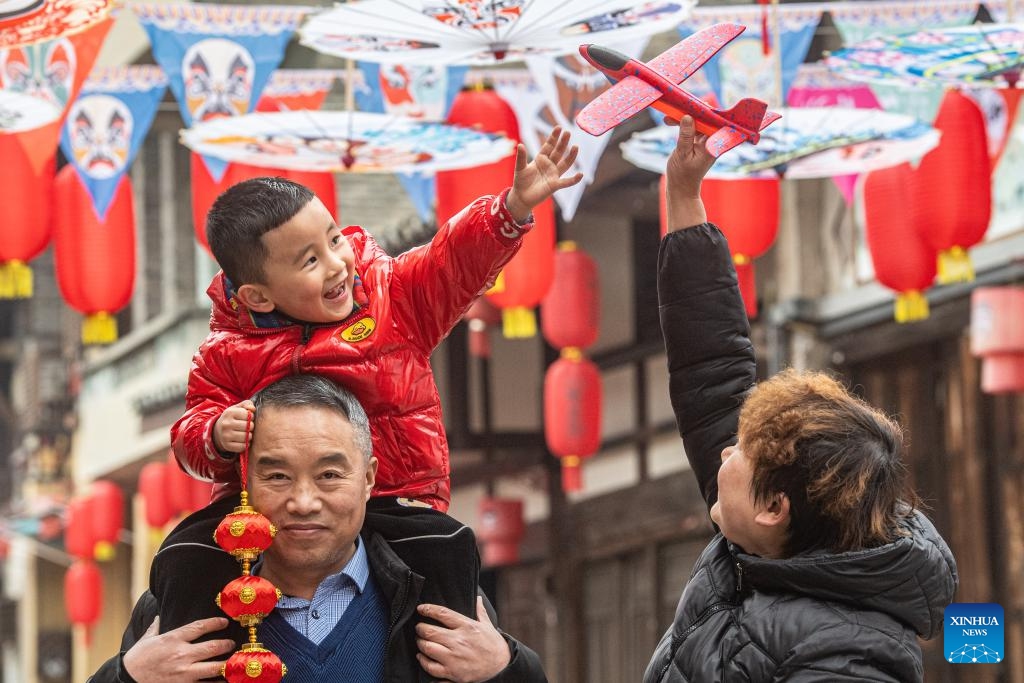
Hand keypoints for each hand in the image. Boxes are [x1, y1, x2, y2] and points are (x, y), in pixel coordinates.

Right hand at [122, 616, 234, 682]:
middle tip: (232, 644)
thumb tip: (158, 616)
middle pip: (213, 647)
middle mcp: (182, 654)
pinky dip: (216, 681)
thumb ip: (155, 627)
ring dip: (226, 664)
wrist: (128, 679)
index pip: (200, 627)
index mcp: (173, 639)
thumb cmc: (137, 658)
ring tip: (234, 662)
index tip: (224, 622)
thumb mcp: (146, 639)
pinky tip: (224, 679)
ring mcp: (184, 673)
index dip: (215, 623)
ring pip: (214, 668)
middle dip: (226, 645)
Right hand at [212, 401, 254, 453]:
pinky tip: (243, 440)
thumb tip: (253, 409)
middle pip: (249, 426)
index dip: (251, 416)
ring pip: (247, 437)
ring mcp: (226, 436)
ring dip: (249, 436)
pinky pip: (243, 446)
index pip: (248, 415)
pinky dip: (245, 444)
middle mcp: (226, 424)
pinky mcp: (227, 446)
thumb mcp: (237, 408)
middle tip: (247, 426)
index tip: (247, 418)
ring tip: (245, 433)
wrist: (218, 431)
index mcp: (229, 413)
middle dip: (251, 426)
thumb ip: (247, 404)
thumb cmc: (232, 418)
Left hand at [415, 597, 510, 682]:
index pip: (442, 613)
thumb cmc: (493, 645)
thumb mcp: (487, 625)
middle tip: (419, 627)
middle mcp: (459, 641)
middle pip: (430, 631)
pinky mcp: (452, 672)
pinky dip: (423, 661)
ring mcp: (454, 658)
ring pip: (427, 648)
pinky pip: (430, 667)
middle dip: (420, 628)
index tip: (421, 609)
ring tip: (420, 640)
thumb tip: (477, 598)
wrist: (501, 667)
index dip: (428, 609)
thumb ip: (479, 611)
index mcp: (467, 626)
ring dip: (420, 643)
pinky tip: (422, 656)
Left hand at [506, 126, 583, 222]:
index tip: (559, 128)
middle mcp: (549, 165)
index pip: (549, 146)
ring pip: (565, 164)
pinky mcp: (555, 185)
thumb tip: (520, 145)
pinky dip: (574, 179)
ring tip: (576, 147)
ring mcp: (553, 174)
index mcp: (541, 158)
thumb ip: (521, 157)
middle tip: (568, 132)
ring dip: (571, 156)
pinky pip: (566, 182)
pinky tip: (581, 174)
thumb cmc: (521, 181)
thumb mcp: (520, 168)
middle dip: (563, 143)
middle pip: (558, 152)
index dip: (554, 137)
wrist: (521, 197)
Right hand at [663, 116, 715, 230]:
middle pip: (705, 119)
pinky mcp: (695, 141)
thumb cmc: (683, 175)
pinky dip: (681, 124)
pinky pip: (690, 128)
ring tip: (669, 116)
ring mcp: (704, 140)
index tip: (694, 103)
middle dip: (692, 111)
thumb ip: (686, 135)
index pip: (713, 122)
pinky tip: (670, 121)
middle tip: (678, 105)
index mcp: (712, 144)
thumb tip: (688, 117)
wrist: (681, 188)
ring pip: (696, 122)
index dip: (705, 110)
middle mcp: (711, 140)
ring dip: (683, 117)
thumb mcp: (682, 154)